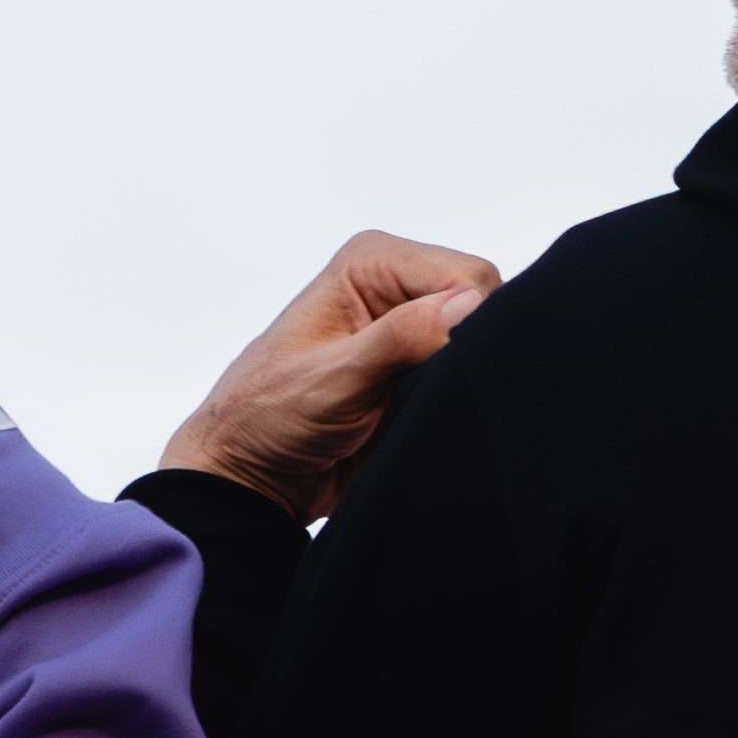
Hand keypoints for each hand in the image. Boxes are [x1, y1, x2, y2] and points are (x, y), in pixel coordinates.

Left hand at [155, 231, 500, 521]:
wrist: (253, 475)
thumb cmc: (269, 418)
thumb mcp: (337, 378)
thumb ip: (404, 337)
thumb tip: (471, 306)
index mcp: (372, 262)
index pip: (470, 276)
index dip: (472, 324)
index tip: (438, 369)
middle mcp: (395, 283)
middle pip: (484, 304)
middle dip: (469, 349)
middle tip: (424, 394)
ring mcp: (408, 325)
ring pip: (481, 339)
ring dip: (462, 376)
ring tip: (417, 406)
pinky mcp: (416, 365)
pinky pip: (466, 370)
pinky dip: (458, 392)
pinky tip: (426, 414)